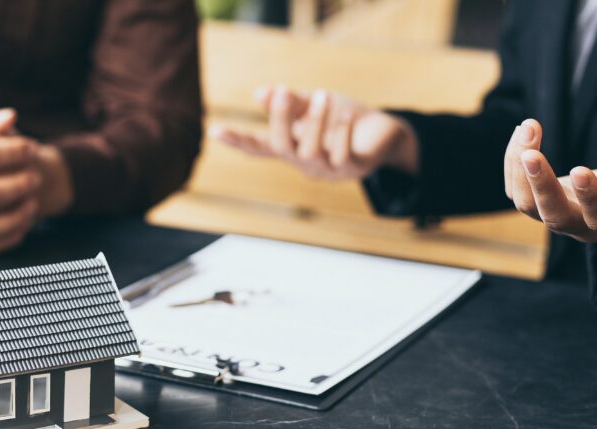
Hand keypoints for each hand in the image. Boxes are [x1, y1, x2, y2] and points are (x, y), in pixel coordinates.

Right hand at [209, 85, 418, 179]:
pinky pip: (343, 155)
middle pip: (282, 148)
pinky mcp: (353, 169)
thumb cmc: (342, 120)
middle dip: (281, 119)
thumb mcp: (313, 106)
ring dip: (316, 121)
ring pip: (312, 151)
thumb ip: (290, 103)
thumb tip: (260, 93)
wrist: (383, 136)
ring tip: (323, 95)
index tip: (213, 129)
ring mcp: (328, 170)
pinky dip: (343, 134)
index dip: (236, 139)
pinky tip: (347, 116)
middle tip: (284, 90)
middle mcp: (305, 163)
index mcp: (291, 148)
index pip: (257, 147)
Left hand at [506, 114, 596, 264]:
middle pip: (554, 217)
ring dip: (519, 168)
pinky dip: (513, 163)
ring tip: (527, 128)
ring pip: (527, 205)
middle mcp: (583, 227)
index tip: (580, 169)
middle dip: (540, 184)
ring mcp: (558, 218)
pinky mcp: (541, 205)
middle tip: (530, 152)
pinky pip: (518, 191)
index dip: (590, 197)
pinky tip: (522, 133)